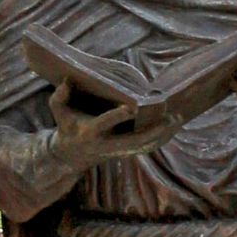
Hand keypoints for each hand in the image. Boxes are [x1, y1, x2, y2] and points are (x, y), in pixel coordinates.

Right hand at [47, 81, 184, 169]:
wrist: (71, 155)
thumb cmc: (67, 127)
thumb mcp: (59, 112)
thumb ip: (59, 97)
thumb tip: (67, 81)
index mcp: (91, 132)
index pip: (105, 123)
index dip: (117, 116)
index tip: (132, 107)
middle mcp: (107, 144)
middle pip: (134, 141)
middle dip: (153, 131)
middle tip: (170, 118)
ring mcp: (118, 151)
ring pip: (144, 146)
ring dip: (163, 135)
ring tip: (178, 119)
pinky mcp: (125, 153)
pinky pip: (147, 148)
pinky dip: (161, 139)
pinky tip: (174, 127)